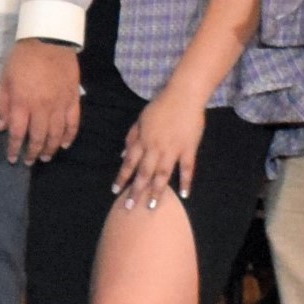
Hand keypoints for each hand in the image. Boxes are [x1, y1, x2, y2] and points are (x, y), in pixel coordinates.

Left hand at [0, 38, 82, 164]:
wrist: (49, 39)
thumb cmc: (22, 58)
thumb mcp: (5, 79)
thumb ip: (4, 104)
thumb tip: (2, 127)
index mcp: (22, 103)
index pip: (18, 133)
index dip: (14, 148)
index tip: (12, 158)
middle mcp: (42, 108)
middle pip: (39, 137)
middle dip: (32, 152)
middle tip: (29, 161)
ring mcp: (60, 104)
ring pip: (57, 134)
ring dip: (51, 148)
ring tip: (46, 157)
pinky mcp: (73, 99)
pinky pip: (73, 123)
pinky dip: (70, 136)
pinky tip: (66, 144)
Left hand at [116, 86, 206, 208]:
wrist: (183, 95)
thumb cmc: (160, 106)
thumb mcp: (140, 119)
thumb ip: (131, 138)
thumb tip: (122, 155)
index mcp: (142, 140)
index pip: (129, 162)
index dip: (122, 177)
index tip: (115, 191)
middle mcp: (155, 147)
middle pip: (144, 173)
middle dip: (136, 191)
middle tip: (130, 207)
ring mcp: (173, 149)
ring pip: (163, 174)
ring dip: (157, 191)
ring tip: (153, 206)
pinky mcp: (189, 148)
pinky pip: (188, 168)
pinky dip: (186, 181)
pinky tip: (183, 194)